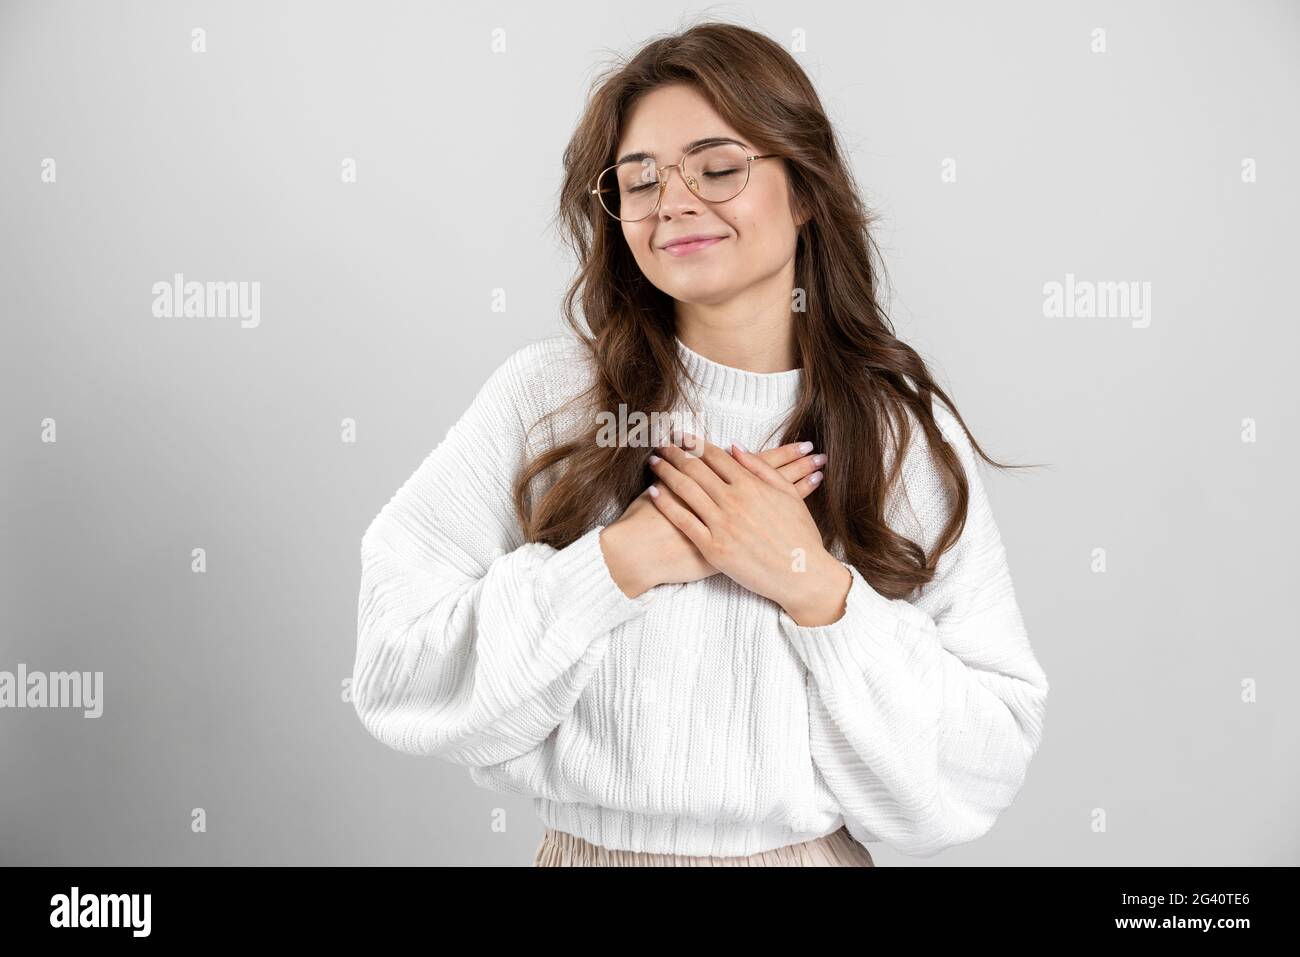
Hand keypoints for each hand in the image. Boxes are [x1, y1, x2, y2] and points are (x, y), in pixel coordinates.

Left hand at [645, 433, 852, 625]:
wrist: (802, 574)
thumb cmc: (799, 535)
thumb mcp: (788, 494)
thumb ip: (760, 468)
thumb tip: (735, 447)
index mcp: (751, 485)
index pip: (715, 456)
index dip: (695, 442)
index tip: (680, 434)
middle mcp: (733, 500)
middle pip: (696, 468)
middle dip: (675, 452)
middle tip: (660, 443)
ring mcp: (721, 524)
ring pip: (685, 490)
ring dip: (665, 472)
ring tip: (654, 461)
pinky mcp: (712, 548)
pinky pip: (683, 521)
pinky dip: (666, 504)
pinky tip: (653, 492)